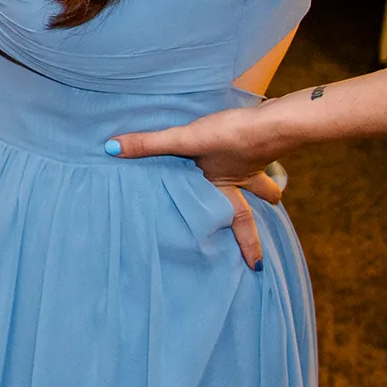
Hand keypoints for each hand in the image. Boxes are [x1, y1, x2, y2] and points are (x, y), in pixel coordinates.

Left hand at [109, 102, 287, 269]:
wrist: (274, 119)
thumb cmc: (230, 136)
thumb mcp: (185, 140)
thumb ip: (149, 144)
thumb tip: (112, 149)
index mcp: (226, 186)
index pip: (238, 219)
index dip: (247, 243)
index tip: (256, 266)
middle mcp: (242, 176)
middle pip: (258, 198)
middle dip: (261, 206)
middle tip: (270, 209)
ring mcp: (253, 157)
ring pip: (259, 174)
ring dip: (260, 180)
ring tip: (264, 184)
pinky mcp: (257, 138)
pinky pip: (255, 152)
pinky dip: (253, 154)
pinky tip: (244, 143)